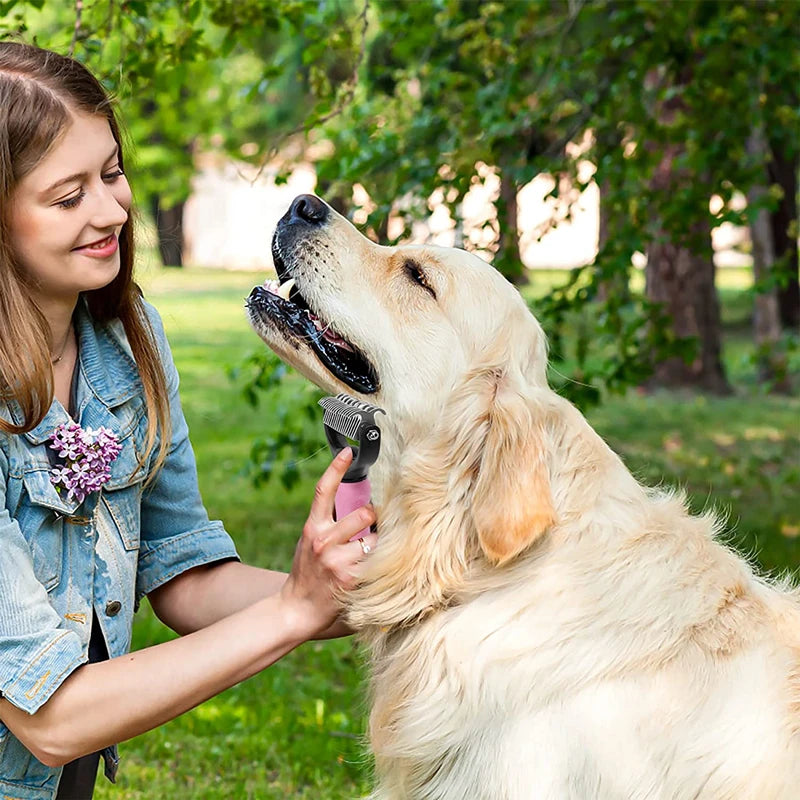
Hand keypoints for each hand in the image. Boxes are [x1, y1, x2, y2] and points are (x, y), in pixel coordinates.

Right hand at [279, 448, 377, 639]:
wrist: (298, 608)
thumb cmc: (309, 571)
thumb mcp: (311, 541)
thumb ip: (330, 523)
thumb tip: (359, 501)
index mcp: (313, 528)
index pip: (324, 491)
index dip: (336, 469)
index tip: (347, 452)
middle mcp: (324, 541)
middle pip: (363, 513)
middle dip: (376, 516)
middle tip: (381, 521)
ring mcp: (339, 561)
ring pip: (375, 537)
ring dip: (382, 540)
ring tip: (384, 546)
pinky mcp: (352, 579)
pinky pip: (377, 561)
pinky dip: (385, 561)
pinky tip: (388, 565)